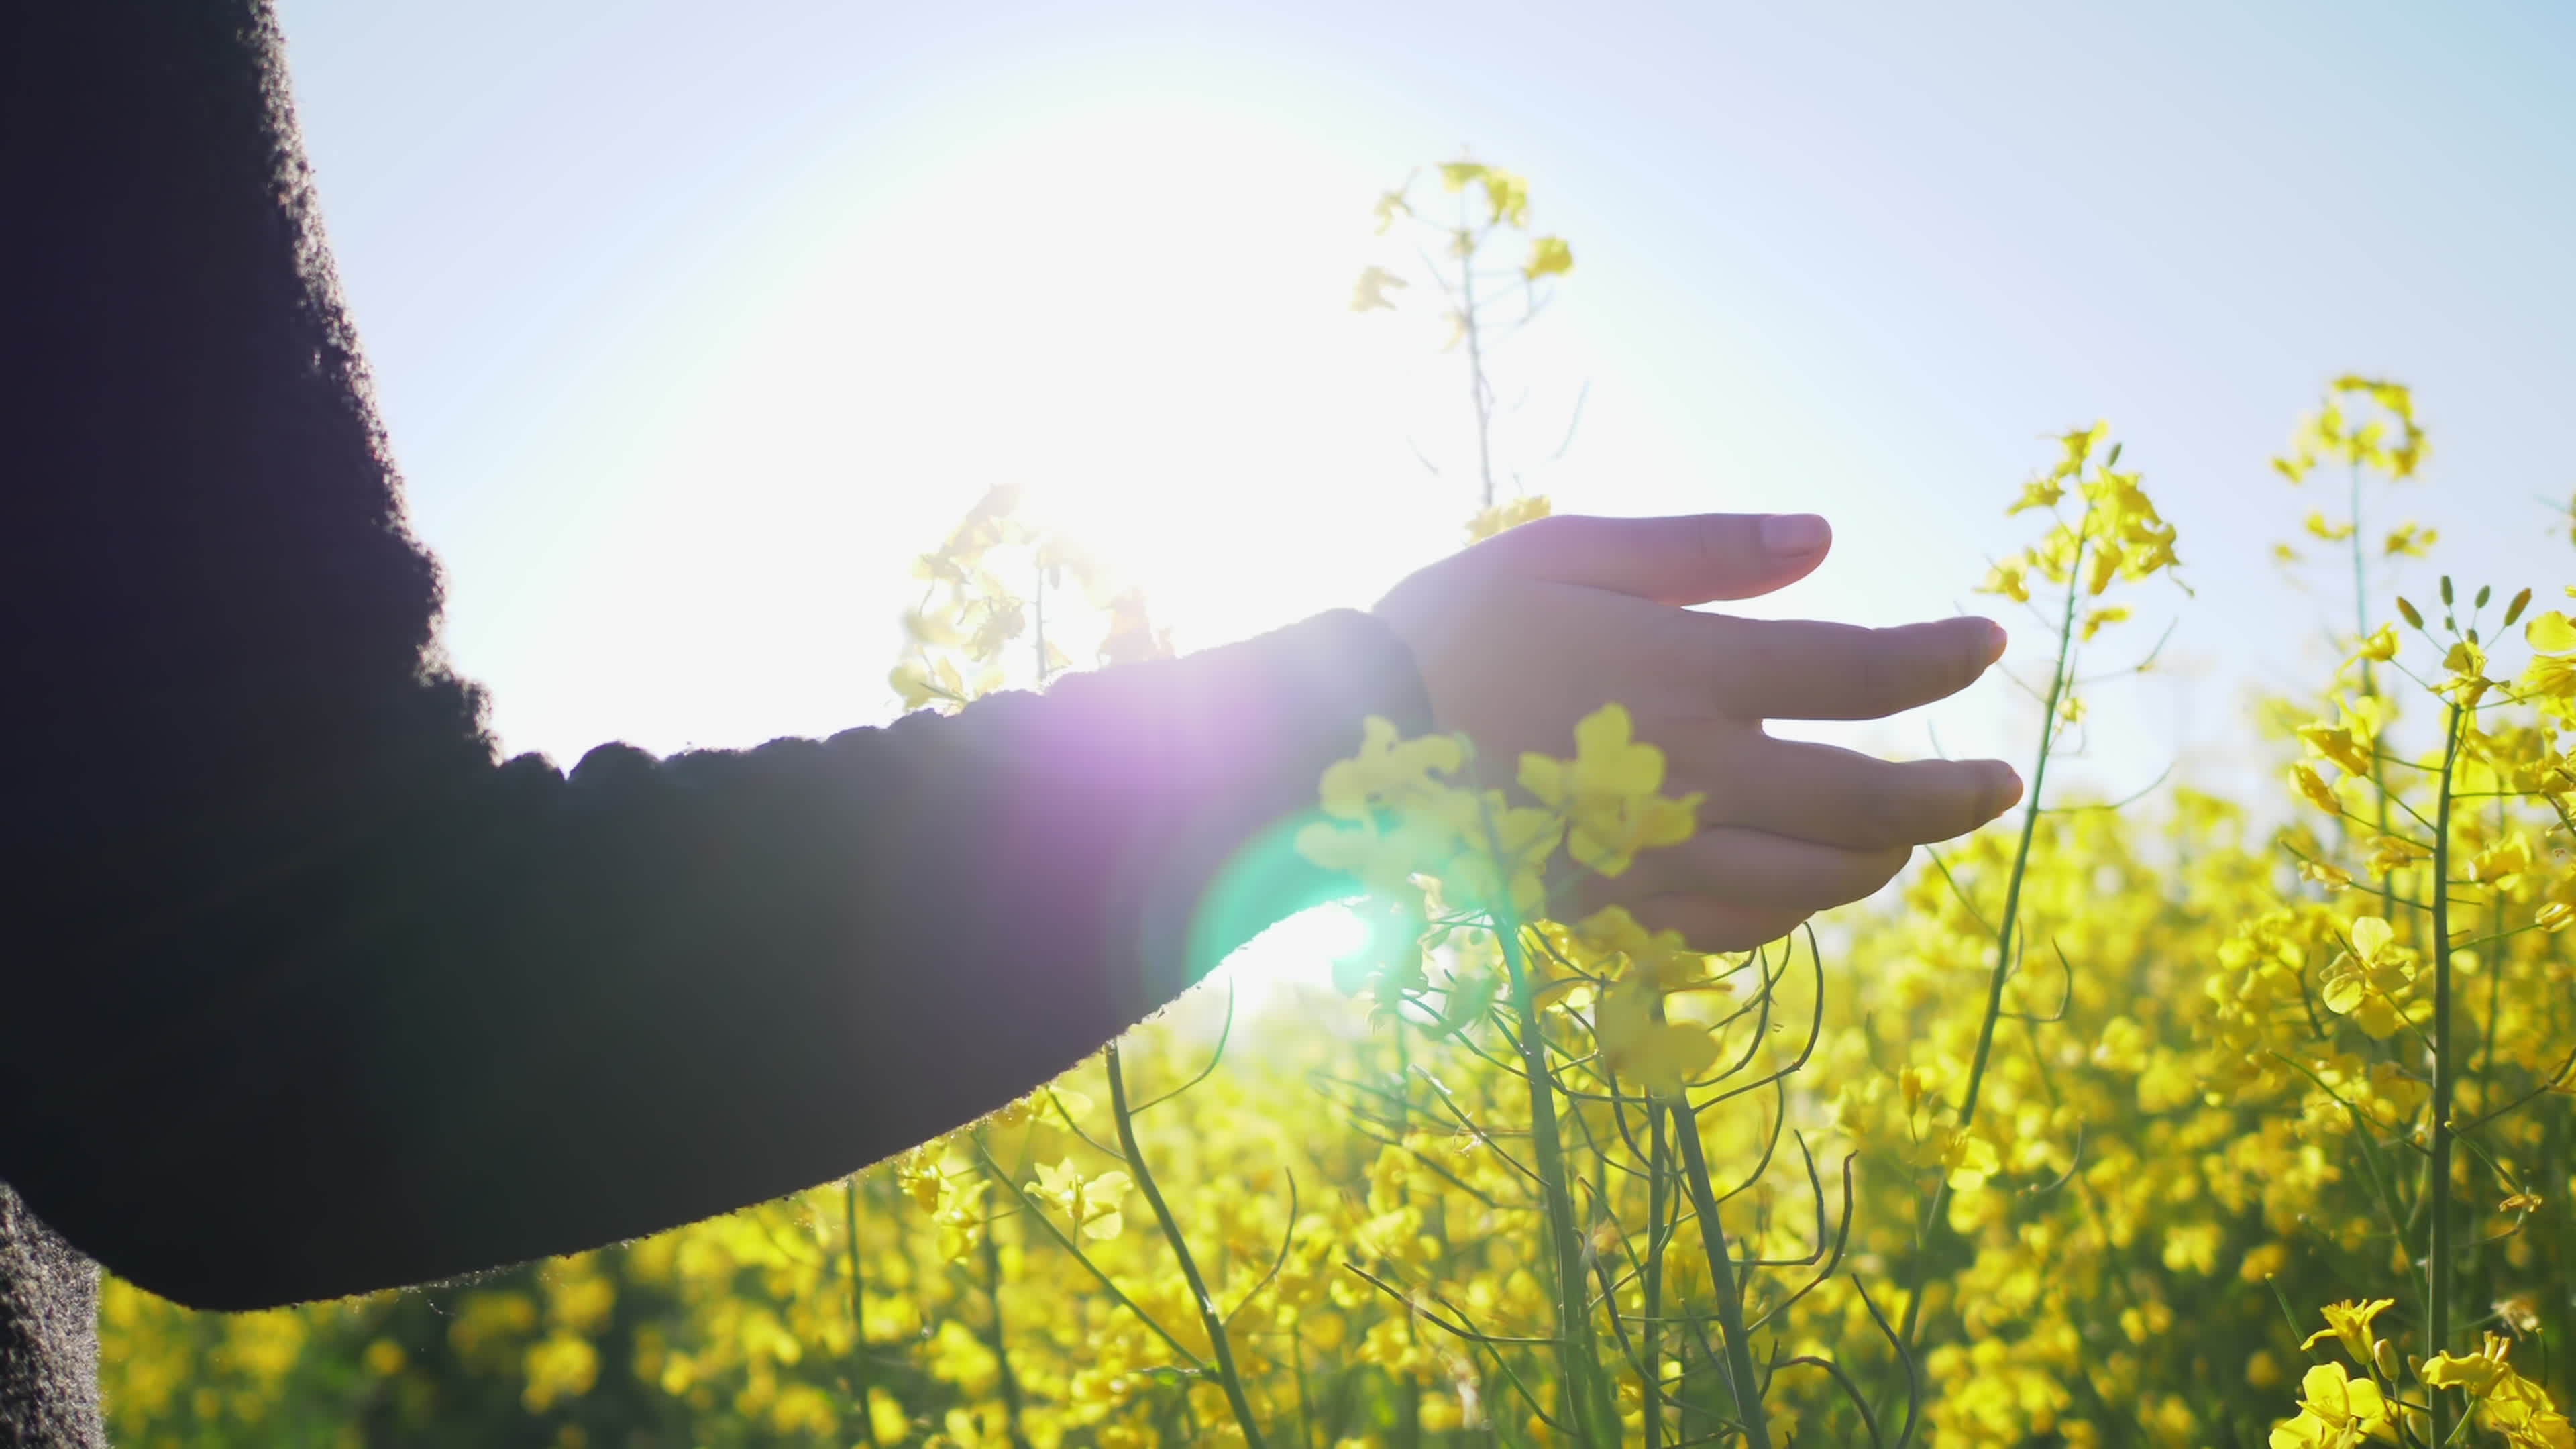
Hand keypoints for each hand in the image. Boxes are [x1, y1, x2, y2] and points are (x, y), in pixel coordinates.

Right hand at [1371, 511, 2020, 951]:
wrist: (1341, 748)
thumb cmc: (1450, 628)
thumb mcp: (1565, 551)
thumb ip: (1700, 549)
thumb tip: (1826, 540)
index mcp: (1686, 670)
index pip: (1861, 671)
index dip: (1941, 659)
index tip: (1987, 642)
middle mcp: (1691, 773)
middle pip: (1868, 798)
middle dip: (1953, 792)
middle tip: (2003, 782)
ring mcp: (1657, 853)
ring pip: (1816, 877)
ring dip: (1887, 856)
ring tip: (1916, 834)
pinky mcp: (1616, 906)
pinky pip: (1737, 924)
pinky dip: (1793, 906)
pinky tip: (1806, 881)